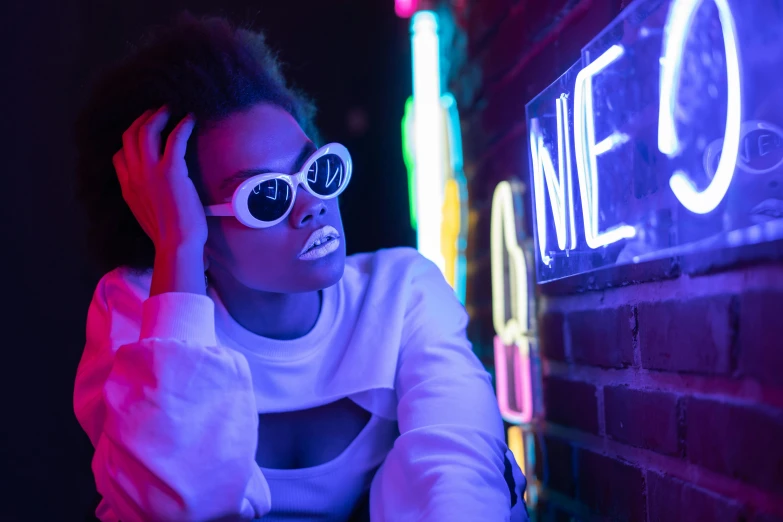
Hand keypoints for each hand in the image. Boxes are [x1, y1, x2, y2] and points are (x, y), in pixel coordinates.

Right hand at [113, 107, 206, 252]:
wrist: (176, 244)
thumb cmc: (169, 235)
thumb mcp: (146, 215)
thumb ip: (144, 197)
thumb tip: (153, 191)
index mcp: (127, 188)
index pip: (119, 156)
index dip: (130, 140)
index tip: (143, 132)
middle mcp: (134, 176)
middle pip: (130, 137)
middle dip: (142, 120)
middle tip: (156, 112)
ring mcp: (150, 172)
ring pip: (146, 131)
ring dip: (157, 116)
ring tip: (168, 110)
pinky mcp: (171, 171)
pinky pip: (174, 139)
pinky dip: (182, 126)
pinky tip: (189, 120)